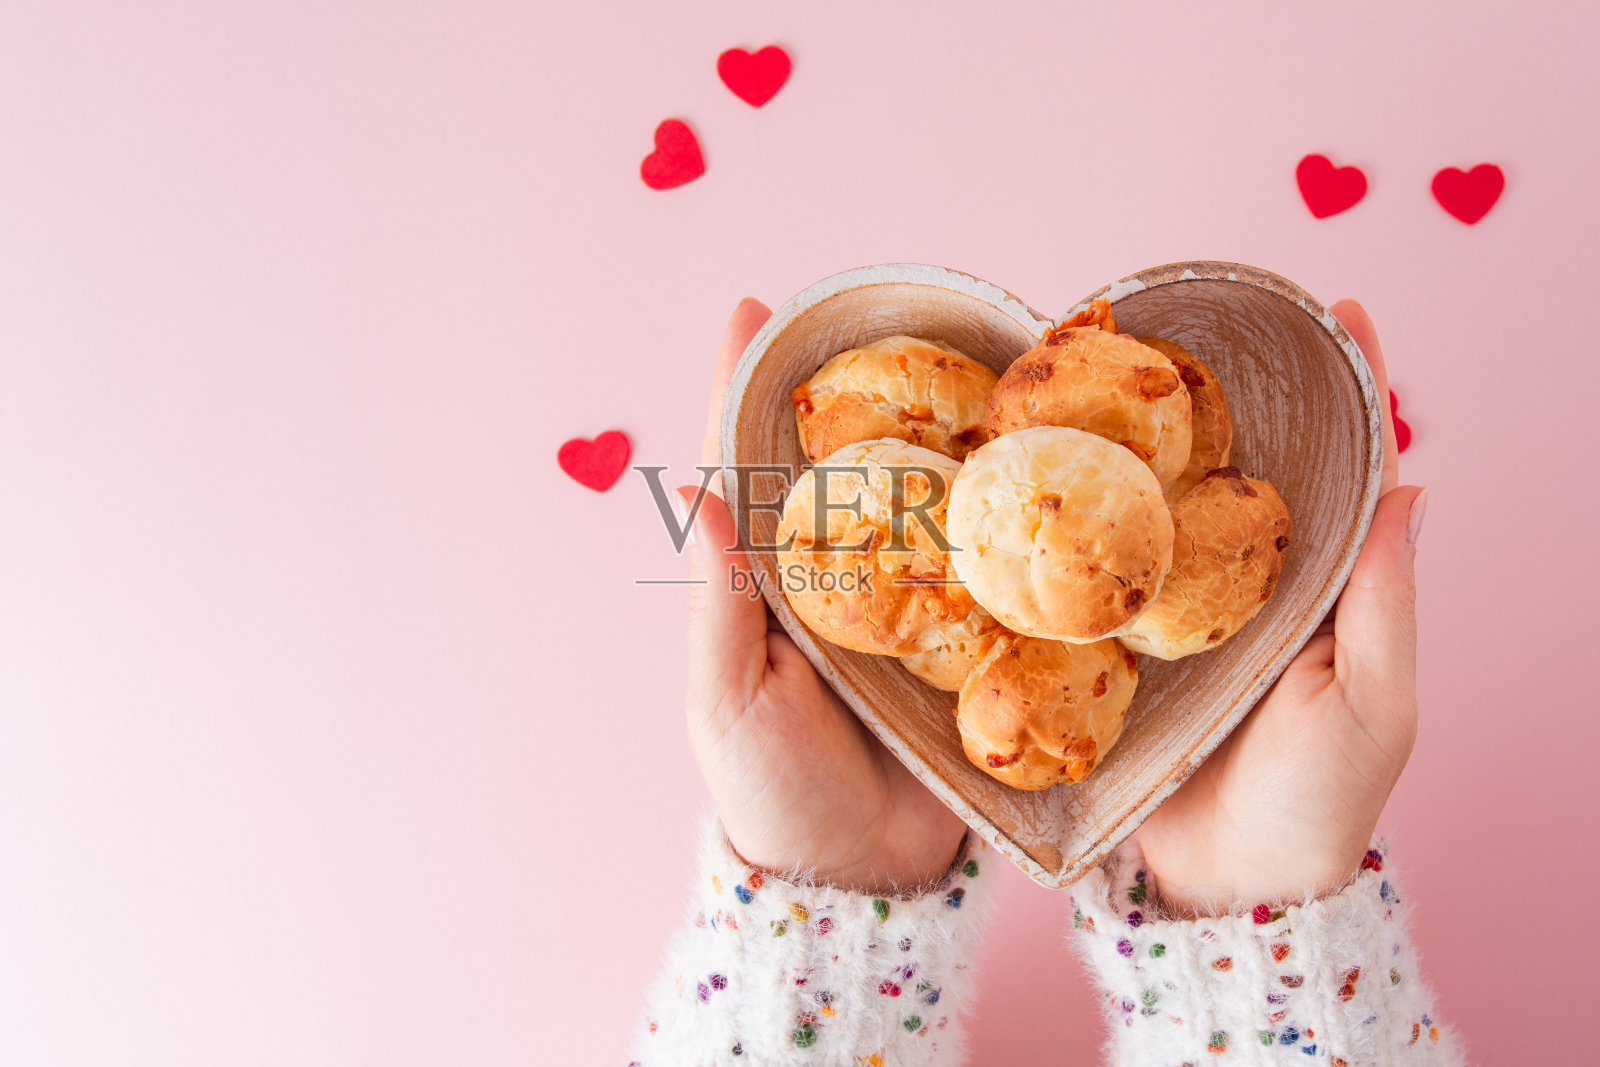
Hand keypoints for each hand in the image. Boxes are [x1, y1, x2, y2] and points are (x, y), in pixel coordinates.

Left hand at [672, 299, 967, 895]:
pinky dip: (1000, 514)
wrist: (858, 877)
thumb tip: (698, 488)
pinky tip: (1030, 464)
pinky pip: (982, 565)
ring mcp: (903, 604)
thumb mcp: (726, 697)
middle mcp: (834, 576)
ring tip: (972, 358)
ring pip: (920, 498)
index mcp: (765, 581)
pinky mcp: (963, 639)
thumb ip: (721, 600)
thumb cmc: (770, 788)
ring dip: (941, 432)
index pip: (745, 465)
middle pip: (842, 461)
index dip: (744, 386)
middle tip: (882, 307)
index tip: (750, 308)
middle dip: (857, 383)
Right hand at [1135, 299, 1426, 915]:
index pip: (1352, 470)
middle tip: (1209, 317)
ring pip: (1172, 506)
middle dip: (1239, 390)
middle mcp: (1255, 585)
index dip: (1353, 388)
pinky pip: (1108, 568)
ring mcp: (1183, 610)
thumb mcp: (1372, 705)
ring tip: (1122, 368)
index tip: (1340, 309)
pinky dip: (1089, 517)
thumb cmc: (1317, 801)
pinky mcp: (1122, 641)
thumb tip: (1416, 486)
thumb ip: (1385, 604)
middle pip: (1252, 467)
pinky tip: (1059, 470)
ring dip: (1153, 440)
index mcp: (1328, 589)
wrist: (1225, 883)